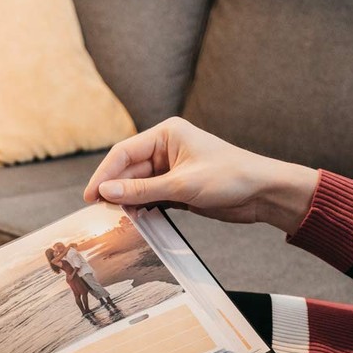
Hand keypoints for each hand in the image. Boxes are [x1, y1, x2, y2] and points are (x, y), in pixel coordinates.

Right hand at [83, 117, 317, 234]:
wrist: (263, 193)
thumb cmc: (231, 177)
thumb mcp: (183, 184)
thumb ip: (142, 189)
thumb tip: (105, 191)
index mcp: (167, 134)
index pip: (124, 153)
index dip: (104, 174)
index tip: (90, 195)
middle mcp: (165, 149)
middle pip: (127, 170)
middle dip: (114, 189)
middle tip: (98, 211)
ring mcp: (170, 170)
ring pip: (137, 186)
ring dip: (126, 201)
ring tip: (113, 217)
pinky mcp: (176, 188)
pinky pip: (149, 197)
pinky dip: (140, 207)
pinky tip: (132, 219)